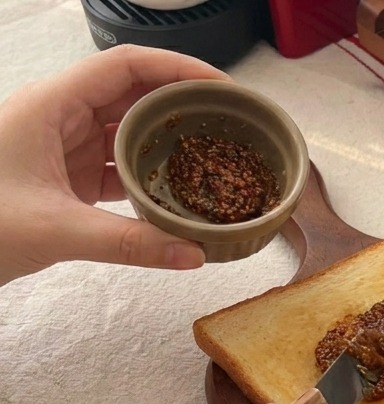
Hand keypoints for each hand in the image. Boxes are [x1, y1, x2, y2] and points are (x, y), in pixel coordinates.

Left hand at [0, 45, 229, 285]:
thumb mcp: (56, 230)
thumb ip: (130, 244)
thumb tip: (195, 255)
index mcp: (51, 106)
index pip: (125, 67)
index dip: (177, 69)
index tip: (222, 87)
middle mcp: (60, 119)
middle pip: (133, 95)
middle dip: (182, 104)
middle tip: (231, 122)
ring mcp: (64, 149)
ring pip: (128, 133)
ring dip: (170, 143)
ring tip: (216, 154)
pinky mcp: (67, 180)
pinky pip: (120, 169)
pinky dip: (151, 179)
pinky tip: (180, 194)